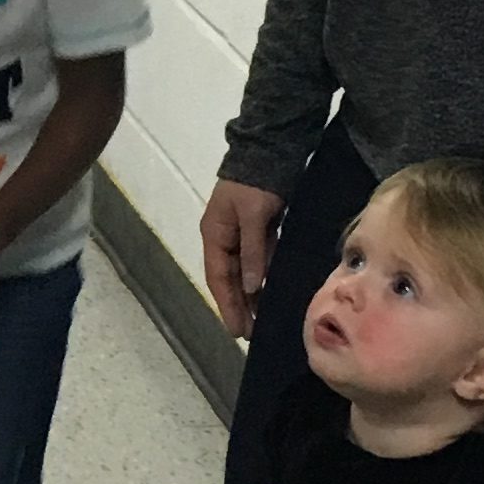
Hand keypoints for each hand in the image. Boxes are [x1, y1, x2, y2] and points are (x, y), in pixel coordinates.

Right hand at [199, 178, 282, 338]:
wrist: (268, 150)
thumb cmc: (256, 183)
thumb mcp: (253, 215)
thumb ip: (253, 251)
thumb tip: (252, 287)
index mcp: (214, 235)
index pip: (218, 278)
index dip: (227, 305)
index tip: (236, 330)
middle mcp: (222, 238)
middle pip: (228, 279)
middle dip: (237, 306)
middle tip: (248, 334)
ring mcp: (239, 235)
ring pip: (243, 273)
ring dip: (249, 296)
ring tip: (258, 321)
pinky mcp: (256, 230)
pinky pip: (256, 261)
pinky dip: (261, 279)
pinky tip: (268, 294)